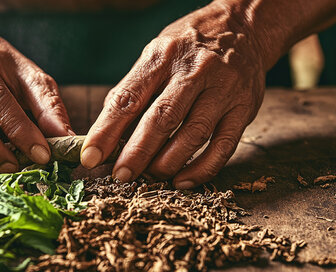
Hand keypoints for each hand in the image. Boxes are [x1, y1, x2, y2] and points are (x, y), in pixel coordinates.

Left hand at [81, 2, 266, 187]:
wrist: (244, 27)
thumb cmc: (189, 47)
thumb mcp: (156, 54)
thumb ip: (133, 90)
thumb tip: (107, 134)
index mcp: (163, 56)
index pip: (129, 98)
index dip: (106, 131)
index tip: (90, 157)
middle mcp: (194, 70)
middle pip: (162, 119)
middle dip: (137, 153)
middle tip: (120, 176)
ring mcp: (223, 89)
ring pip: (193, 135)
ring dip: (167, 163)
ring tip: (149, 177)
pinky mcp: (245, 108)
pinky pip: (223, 147)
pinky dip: (201, 169)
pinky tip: (182, 180)